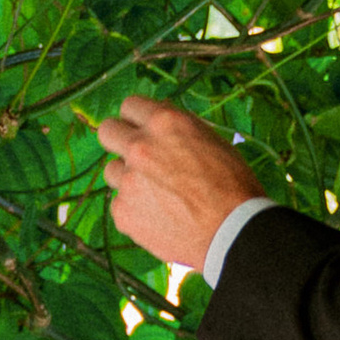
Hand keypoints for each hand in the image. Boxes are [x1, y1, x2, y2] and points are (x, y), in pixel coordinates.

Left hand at [95, 95, 260, 271]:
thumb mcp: (211, 140)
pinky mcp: (122, 212)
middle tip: (137, 156)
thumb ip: (178, 129)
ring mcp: (128, 181)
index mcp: (164, 123)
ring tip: (157, 193)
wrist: (232, 234)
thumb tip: (158, 122)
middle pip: (107, 131)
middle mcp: (140, 147)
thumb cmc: (231, 186)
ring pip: (112, 170)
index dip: (137, 118)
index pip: (130, 105)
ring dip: (128, 178)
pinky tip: (159, 216)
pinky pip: (119, 203)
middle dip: (119, 140)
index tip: (142, 129)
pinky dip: (134, 208)